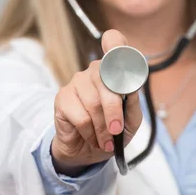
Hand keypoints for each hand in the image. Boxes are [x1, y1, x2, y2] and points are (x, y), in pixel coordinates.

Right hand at [51, 29, 143, 175]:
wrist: (89, 151)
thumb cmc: (112, 130)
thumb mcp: (131, 120)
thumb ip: (132, 103)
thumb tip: (132, 88)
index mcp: (114, 71)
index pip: (114, 44)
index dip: (115, 44)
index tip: (115, 45)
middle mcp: (94, 71)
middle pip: (106, 82)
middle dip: (114, 112)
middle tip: (116, 131)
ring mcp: (77, 82)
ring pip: (93, 103)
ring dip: (102, 128)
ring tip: (105, 140)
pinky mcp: (62, 98)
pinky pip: (80, 116)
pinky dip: (89, 132)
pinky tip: (91, 137)